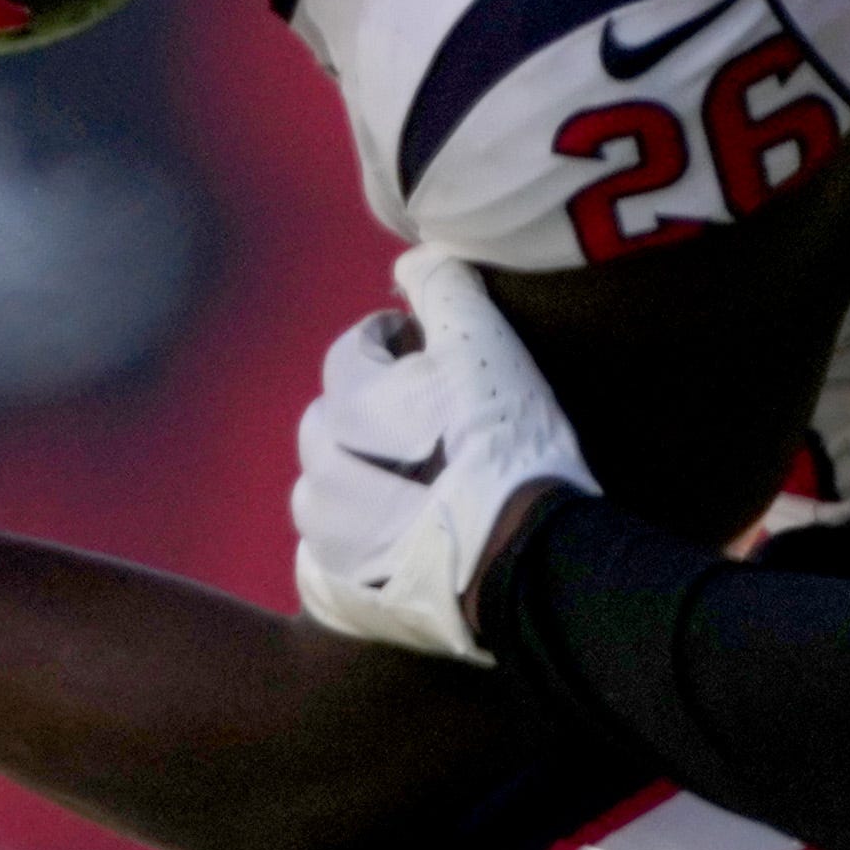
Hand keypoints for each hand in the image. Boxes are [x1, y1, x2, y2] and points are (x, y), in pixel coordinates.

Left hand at [290, 242, 592, 664]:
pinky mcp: (344, 591)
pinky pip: (325, 557)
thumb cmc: (510, 447)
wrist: (531, 563)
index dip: (386, 342)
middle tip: (417, 422)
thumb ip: (444, 291)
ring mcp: (331, 538)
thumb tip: (414, 258)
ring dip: (348, 480)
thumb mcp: (486, 349)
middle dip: (360, 415)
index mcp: (348, 405)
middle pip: (325, 425)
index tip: (415, 346)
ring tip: (403, 484)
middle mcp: (323, 470)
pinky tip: (391, 538)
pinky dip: (350, 542)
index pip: (351, 353)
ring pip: (319, 493)